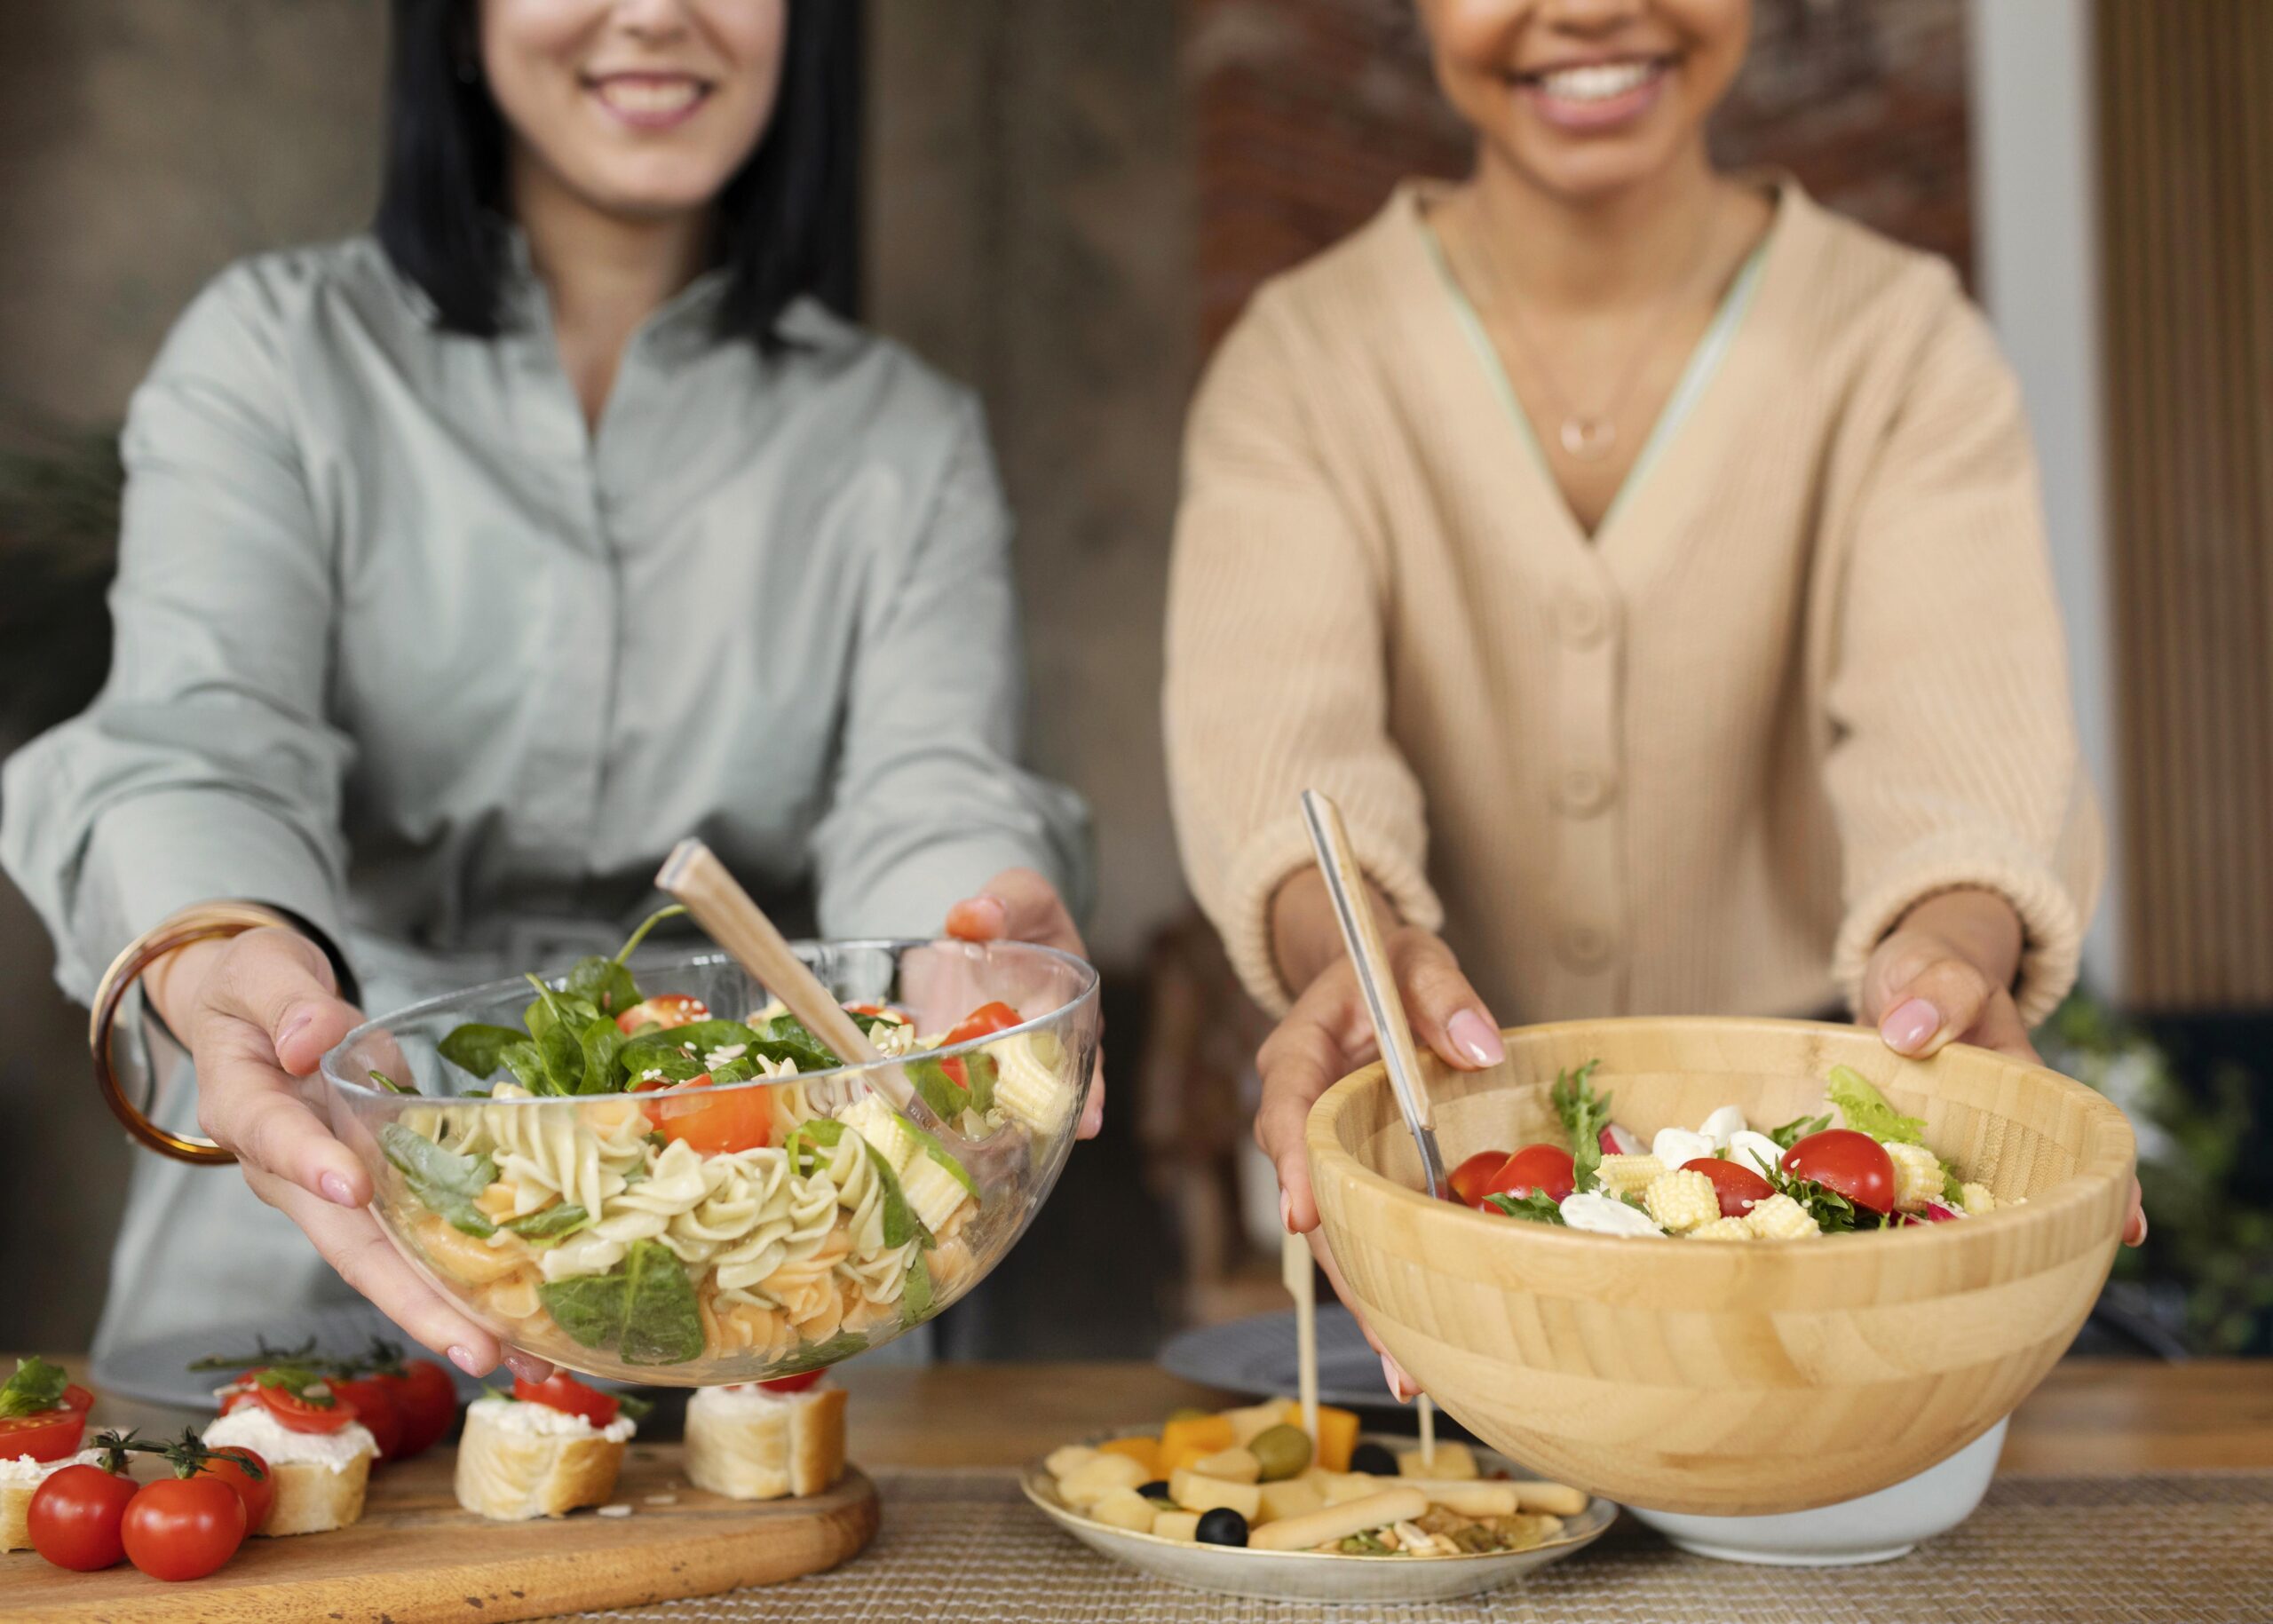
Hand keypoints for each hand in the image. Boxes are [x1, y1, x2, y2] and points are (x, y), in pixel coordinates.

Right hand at [151, 925, 550, 1379]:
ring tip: (512, 1359)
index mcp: (248, 1108)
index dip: (312, 1163)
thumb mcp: (260, 971)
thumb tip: (310, 1036)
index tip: (351, 1186)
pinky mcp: (375, 1195)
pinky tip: (519, 1323)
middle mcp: (288, 1170)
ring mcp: (332, 1192)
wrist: (254, 1016)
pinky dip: (462, 1285)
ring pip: (386, 1263)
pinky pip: (415, 1244)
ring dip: (446, 1315)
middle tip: (471, 1344)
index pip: (275, 1138)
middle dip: (408, 1298)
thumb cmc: (255, 993)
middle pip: (345, 1243)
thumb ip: (284, 998)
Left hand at [944, 868, 1102, 1138]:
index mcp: (1069, 1005)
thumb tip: (974, 917)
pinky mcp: (958, 1064)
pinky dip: (939, 1113)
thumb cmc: (1016, 913)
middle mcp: (1040, 1042)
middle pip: (1051, 1092)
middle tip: (1045, 1154)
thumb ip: (1006, 902)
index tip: (1089, 1118)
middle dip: (1050, 1123)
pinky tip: (921, 1136)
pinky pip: (952, 1093)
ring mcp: (998, 1058)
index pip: (1083, 1051)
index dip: (1088, 1087)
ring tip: (987, 1165)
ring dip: (995, 1131)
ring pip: (1002, 1102)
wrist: (979, 930)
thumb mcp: (1021, 895)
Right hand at [1258, 922, 1502, 1399]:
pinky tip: (1417, 1341)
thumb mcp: (1414, 960)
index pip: (1286, 1110)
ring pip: (1332, 1234)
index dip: (1292, 1165)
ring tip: (1408, 1373)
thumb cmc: (1385, 965)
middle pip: (1310, 1200)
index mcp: (1297, 1055)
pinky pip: (1359, 1231)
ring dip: (1366, 1300)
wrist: (1366, 975)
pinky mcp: (1349, 1175)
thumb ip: (1443, 995)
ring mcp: (1318, 1153)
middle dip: (1343, 1274)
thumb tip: (1481, 1048)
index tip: (1302, 1217)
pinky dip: (1384, 1281)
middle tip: (1387, 1347)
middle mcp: (1295, 1114)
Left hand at [1860, 887, 2144, 1245]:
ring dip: (1953, 1241)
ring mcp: (1934, 1146)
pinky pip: (1888, 1191)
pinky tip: (1868, 1249)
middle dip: (2035, 1236)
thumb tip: (1913, 1033)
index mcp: (2021, 1086)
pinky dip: (1881, 1216)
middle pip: (2022, 1189)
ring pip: (1953, 1205)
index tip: (2127, 1225)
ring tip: (1939, 1284)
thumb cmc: (1928, 972)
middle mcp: (1985, 1129)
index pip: (2076, 1136)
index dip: (2106, 1182)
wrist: (1890, 980)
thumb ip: (1937, 989)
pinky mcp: (1884, 1154)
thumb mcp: (1936, 965)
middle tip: (2028, 1280)